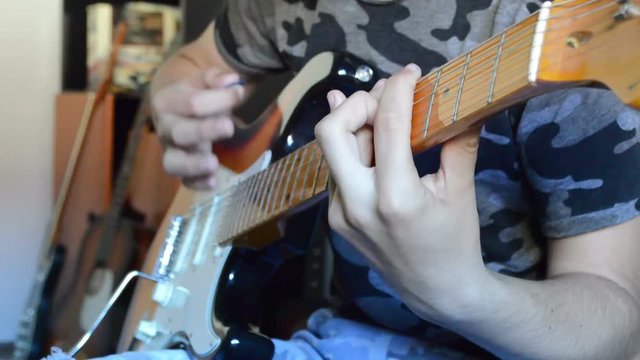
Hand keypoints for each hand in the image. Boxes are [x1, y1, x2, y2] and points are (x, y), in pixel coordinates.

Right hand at [152, 68, 246, 188]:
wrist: (175, 109)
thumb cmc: (194, 93)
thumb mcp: (202, 80)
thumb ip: (215, 78)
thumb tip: (230, 81)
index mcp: (168, 101)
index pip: (192, 103)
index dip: (219, 99)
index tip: (240, 94)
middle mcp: (166, 127)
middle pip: (180, 132)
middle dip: (204, 131)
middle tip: (229, 127)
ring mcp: (171, 151)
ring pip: (173, 163)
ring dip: (193, 165)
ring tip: (214, 163)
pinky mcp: (181, 168)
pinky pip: (184, 181)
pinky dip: (198, 184)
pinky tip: (214, 182)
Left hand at [314, 65, 488, 318]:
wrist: (436, 291)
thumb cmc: (455, 241)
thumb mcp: (460, 189)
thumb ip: (456, 140)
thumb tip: (460, 100)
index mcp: (394, 198)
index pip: (385, 125)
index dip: (396, 89)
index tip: (409, 74)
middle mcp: (358, 205)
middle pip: (331, 132)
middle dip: (357, 104)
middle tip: (385, 98)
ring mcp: (341, 214)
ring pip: (331, 150)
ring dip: (354, 125)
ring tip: (380, 112)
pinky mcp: (337, 218)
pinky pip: (336, 171)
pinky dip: (351, 150)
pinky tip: (367, 139)